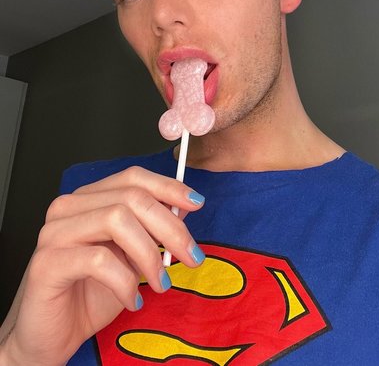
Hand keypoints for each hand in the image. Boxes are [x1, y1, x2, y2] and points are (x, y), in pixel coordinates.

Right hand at [1, 166, 204, 365]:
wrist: (50, 336)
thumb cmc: (90, 294)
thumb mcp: (130, 257)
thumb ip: (150, 230)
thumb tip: (183, 209)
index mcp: (90, 199)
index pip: (132, 177)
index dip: (168, 187)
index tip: (196, 203)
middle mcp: (69, 208)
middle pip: (131, 198)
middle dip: (170, 227)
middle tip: (192, 256)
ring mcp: (54, 232)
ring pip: (116, 220)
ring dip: (150, 255)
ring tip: (161, 283)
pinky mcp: (47, 263)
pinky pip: (99, 260)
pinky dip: (126, 282)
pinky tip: (133, 300)